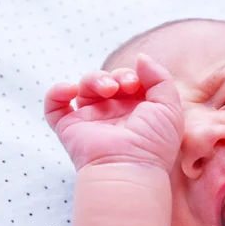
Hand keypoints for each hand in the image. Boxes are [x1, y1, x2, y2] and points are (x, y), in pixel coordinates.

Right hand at [45, 55, 183, 172]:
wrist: (129, 167)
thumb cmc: (153, 142)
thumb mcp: (169, 107)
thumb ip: (160, 78)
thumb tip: (141, 59)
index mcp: (138, 111)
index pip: (131, 81)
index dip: (133, 75)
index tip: (137, 83)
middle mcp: (114, 115)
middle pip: (108, 80)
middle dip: (116, 75)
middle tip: (124, 86)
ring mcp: (91, 121)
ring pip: (85, 87)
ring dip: (94, 79)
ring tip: (107, 89)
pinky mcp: (70, 128)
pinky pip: (55, 106)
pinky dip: (57, 92)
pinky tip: (70, 89)